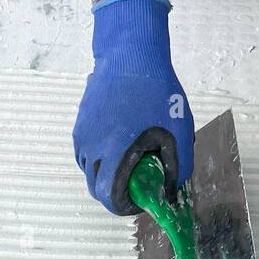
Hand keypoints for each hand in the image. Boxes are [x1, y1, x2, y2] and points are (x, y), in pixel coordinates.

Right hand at [73, 0, 194, 214]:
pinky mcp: (79, 125)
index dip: (127, 205)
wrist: (130, 53)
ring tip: (130, 156)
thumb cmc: (156, 90)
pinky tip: (119, 141)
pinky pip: (86, 154)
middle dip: (117, 191)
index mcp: (113, 154)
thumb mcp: (178, 133)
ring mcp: (82, 137)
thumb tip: (169, 191)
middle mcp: (90, 149)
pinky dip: (99, 158)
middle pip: (97, 189)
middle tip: (139, 179)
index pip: (110, 199)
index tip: (141, 198)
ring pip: (89, 173)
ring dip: (107, 175)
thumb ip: (177, 169)